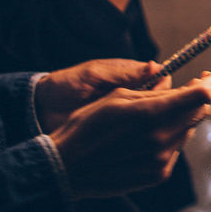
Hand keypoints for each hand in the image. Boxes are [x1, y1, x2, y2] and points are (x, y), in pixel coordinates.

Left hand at [35, 58, 163, 132]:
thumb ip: (123, 73)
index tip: (169, 98)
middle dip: (165, 110)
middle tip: (158, 120)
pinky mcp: (117, 131)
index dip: (167, 89)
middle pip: (162, 102)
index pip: (161, 81)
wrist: (41, 108)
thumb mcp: (93, 76)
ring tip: (147, 133)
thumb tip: (155, 68)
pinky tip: (138, 144)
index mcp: (129, 77)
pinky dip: (140, 138)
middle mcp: (132, 95)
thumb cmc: (65, 85)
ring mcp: (125, 115)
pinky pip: (136, 134)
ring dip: (153, 126)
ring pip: (152, 120)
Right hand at [49, 72, 210, 198]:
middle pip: (200, 112)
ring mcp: (162, 160)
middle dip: (197, 99)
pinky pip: (175, 149)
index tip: (208, 78)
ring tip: (154, 116)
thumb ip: (153, 92)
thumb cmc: (87, 126)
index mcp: (151, 114)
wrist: (66, 168)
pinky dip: (169, 139)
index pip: (201, 96)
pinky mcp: (159, 174)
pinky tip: (146, 137)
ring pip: (188, 131)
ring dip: (180, 119)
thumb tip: (177, 85)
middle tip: (185, 90)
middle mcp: (161, 139)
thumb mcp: (117, 97)